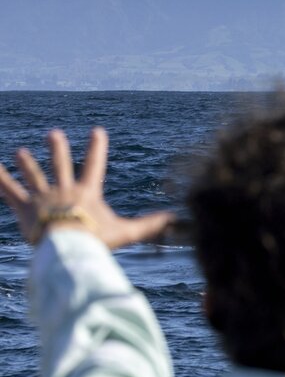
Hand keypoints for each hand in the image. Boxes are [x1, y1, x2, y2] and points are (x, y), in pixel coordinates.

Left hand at [0, 128, 173, 249]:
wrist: (68, 246)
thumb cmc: (97, 239)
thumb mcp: (126, 232)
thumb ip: (149, 225)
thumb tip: (176, 219)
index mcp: (87, 192)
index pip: (95, 164)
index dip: (97, 147)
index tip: (97, 130)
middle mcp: (64, 189)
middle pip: (59, 164)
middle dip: (56, 148)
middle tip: (53, 134)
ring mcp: (43, 197)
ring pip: (33, 175)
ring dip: (26, 163)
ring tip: (20, 152)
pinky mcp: (24, 207)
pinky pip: (8, 191)